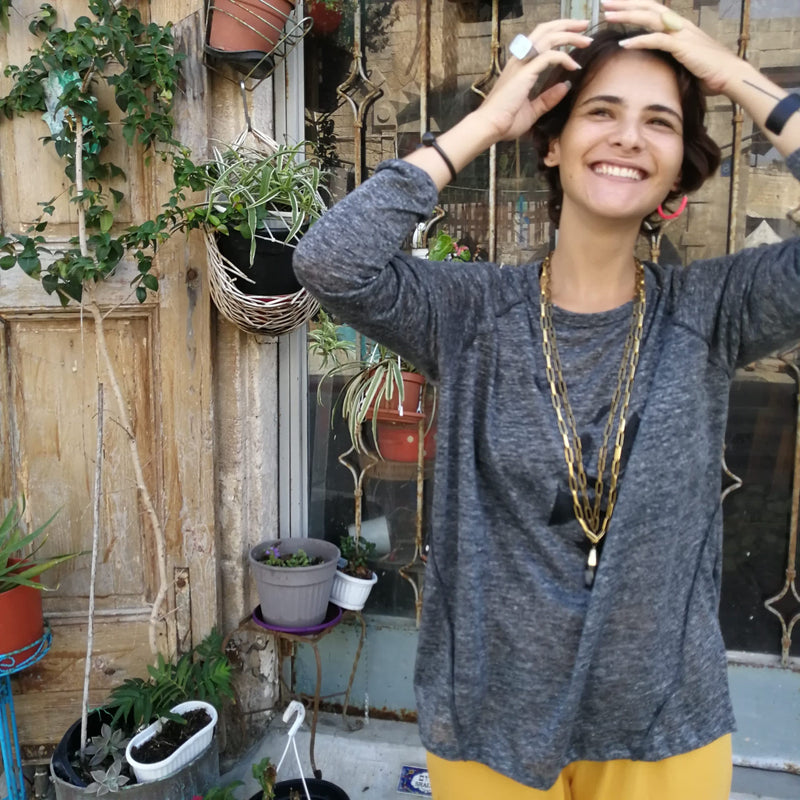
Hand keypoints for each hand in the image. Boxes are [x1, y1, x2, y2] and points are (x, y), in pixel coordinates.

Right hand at [477, 19, 591, 141]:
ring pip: (549, 38)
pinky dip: (564, 57)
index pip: (540, 39)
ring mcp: (521, 65)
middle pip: (545, 30)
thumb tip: (565, 86)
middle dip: (567, 25)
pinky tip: (574, 66)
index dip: (559, 33)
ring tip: (586, 39)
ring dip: (570, 36)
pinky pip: (549, 56)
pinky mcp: (524, 73)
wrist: (489, 127)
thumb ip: (547, 99)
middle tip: (585, 25)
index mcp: (520, 66)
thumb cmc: (505, 122)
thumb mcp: (532, 111)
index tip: (577, 35)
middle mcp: (520, 60)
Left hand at [601, 0, 740, 95]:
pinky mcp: (683, 47)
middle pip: (649, 8)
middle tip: (605, 3)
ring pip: (650, 19)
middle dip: (626, 4)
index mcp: (679, 26)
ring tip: (608, 16)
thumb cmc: (708, 71)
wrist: (730, 75)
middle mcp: (679, 25)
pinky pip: (657, 40)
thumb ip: (670, 55)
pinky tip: (624, 44)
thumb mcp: (685, 60)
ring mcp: (681, 34)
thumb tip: (656, 61)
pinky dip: (640, 41)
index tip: (615, 6)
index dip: (634, 6)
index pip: (653, 10)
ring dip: (628, 16)